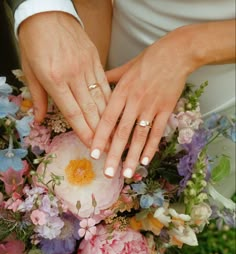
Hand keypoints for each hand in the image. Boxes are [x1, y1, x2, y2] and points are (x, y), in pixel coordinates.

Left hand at [18, 11, 110, 145]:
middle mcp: (73, 75)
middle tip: (108, 146)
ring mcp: (86, 67)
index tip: (92, 145)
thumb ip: (38, 97)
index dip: (83, 131)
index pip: (72, 112)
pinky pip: (105, 83)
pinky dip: (110, 99)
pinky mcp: (95, 59)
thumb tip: (40, 119)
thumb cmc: (34, 41)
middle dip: (99, 130)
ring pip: (101, 98)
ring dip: (108, 118)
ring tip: (115, 133)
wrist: (48, 13)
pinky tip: (115, 111)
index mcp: (54, 79)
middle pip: (89, 109)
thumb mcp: (30, 70)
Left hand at [90, 26, 198, 177]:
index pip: (107, 119)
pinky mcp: (166, 109)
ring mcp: (151, 107)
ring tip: (126, 173)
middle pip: (122, 132)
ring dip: (133, 156)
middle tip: (108, 173)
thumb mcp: (125, 66)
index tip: (93, 154)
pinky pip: (158, 131)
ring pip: (140, 136)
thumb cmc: (149, 59)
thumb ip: (109, 78)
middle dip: (114, 154)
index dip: (99, 138)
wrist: (176, 53)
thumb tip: (94, 84)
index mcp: (122, 91)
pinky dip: (152, 147)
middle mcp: (135, 101)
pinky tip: (145, 160)